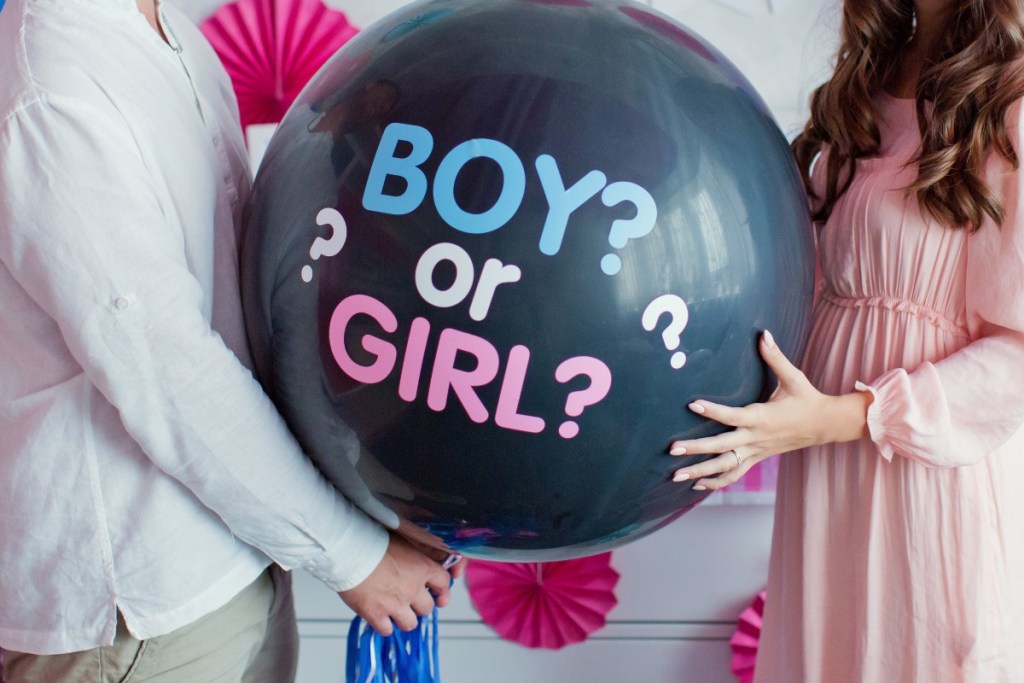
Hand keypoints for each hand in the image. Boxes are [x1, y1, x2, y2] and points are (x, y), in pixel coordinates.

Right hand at [338, 532, 453, 634]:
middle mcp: (412, 588)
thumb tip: (420, 557)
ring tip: (395, 611)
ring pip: (410, 624)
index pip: (444, 583)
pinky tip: (378, 616)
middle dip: (419, 605)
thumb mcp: (402, 540)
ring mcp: (395, 604)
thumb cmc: (371, 540)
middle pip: (428, 608)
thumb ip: (415, 553)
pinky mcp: (376, 615)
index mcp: (422, 567)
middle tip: (410, 600)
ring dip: (404, 619)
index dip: (439, 588)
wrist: (348, 551)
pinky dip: (383, 625)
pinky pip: (387, 630)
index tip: (434, 590)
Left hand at [668, 330, 869, 491]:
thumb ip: (775, 357)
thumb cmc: (807, 399)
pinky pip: (735, 474)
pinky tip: (697, 485)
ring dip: (700, 473)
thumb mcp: (793, 378)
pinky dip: (716, 482)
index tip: (692, 404)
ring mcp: (756, 451)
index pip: (732, 416)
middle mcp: (756, 438)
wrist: (825, 425)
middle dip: (696, 449)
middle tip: (672, 448)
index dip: (712, 411)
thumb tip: (763, 333)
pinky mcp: (757, 458)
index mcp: (762, 417)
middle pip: (722, 447)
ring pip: (725, 467)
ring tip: (675, 476)